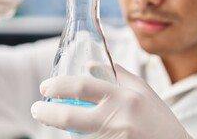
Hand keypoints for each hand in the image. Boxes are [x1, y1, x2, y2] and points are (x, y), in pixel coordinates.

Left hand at [31, 64, 190, 138]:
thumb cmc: (160, 119)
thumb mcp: (142, 91)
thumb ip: (117, 74)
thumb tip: (88, 64)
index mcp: (126, 97)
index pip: (83, 87)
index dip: (58, 86)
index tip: (45, 88)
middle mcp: (120, 119)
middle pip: (71, 116)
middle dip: (47, 113)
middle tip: (37, 109)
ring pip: (77, 135)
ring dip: (61, 127)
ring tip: (54, 119)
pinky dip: (77, 138)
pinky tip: (74, 132)